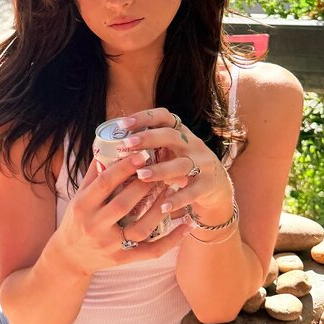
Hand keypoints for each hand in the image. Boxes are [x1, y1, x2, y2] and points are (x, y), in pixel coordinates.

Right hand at [55, 150, 192, 275]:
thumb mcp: (79, 196)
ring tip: (173, 190)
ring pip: (140, 227)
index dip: (124, 168)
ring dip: (159, 208)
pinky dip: (172, 239)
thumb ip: (94, 174)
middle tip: (163, 168)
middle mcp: (94, 226)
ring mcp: (110, 245)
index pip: (105, 183)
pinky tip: (187, 224)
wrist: (70, 257)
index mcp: (82, 206)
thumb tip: (107, 145)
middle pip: (124, 203)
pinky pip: (152, 251)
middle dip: (145, 185)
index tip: (143, 154)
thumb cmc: (76, 220)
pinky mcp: (123, 260)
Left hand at [115, 107, 233, 224]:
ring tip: (141, 175)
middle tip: (127, 144)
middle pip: (172, 136)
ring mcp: (203, 164)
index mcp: (180, 133)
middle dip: (149, 138)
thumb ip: (148, 149)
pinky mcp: (208, 185)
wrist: (216, 186)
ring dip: (161, 169)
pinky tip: (163, 206)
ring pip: (182, 164)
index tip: (123, 124)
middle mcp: (193, 144)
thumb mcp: (169, 152)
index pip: (164, 116)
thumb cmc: (181, 166)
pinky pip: (193, 191)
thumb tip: (107, 150)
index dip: (144, 117)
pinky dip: (178, 198)